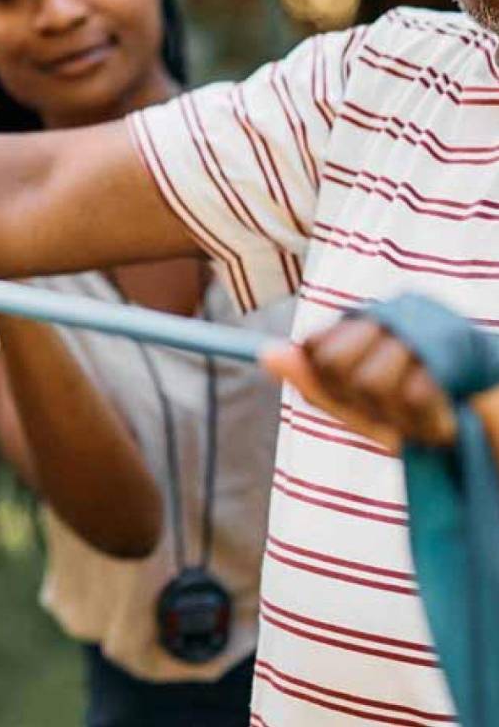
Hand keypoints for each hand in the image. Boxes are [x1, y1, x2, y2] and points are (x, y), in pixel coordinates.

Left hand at [262, 315, 456, 451]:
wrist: (491, 425)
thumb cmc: (422, 414)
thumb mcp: (362, 408)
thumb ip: (315, 383)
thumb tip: (265, 355)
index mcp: (365, 323)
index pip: (315, 349)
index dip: (333, 387)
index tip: (366, 403)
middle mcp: (389, 316)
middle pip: (334, 363)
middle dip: (361, 403)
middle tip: (395, 413)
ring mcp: (420, 330)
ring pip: (370, 381)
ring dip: (396, 416)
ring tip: (421, 418)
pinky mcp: (452, 354)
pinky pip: (414, 395)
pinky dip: (425, 422)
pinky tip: (442, 421)